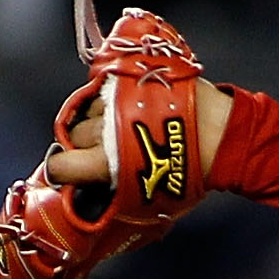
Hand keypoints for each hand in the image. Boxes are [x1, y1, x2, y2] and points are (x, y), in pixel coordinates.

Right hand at [47, 78, 232, 188]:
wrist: (219, 133)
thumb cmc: (188, 174)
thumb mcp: (149, 198)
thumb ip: (114, 192)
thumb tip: (93, 193)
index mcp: (107, 163)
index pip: (60, 166)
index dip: (59, 170)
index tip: (65, 172)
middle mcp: (103, 130)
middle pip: (72, 136)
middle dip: (81, 145)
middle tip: (103, 151)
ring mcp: (111, 100)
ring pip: (86, 111)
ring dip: (96, 120)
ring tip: (120, 128)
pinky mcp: (122, 79)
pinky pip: (101, 90)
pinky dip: (107, 100)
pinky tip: (126, 108)